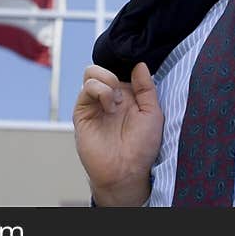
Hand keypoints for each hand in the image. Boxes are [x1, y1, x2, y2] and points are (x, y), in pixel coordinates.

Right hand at [73, 62, 163, 205]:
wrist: (127, 171)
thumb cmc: (142, 147)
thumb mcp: (152, 112)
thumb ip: (146, 87)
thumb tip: (139, 64)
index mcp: (125, 95)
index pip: (118, 69)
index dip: (123, 67)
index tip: (133, 75)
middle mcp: (108, 97)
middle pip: (100, 68)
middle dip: (111, 72)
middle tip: (121, 90)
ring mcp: (94, 104)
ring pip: (90, 73)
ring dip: (106, 82)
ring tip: (116, 102)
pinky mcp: (82, 113)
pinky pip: (86, 89)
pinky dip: (100, 91)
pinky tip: (110, 107)